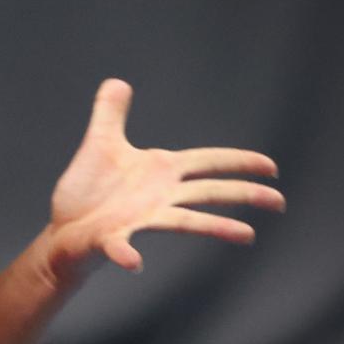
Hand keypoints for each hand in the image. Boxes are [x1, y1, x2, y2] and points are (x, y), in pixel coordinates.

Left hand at [43, 79, 283, 280]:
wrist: (64, 228)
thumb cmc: (88, 191)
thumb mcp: (100, 144)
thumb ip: (110, 114)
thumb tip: (116, 81)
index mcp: (160, 172)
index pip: (206, 162)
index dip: (237, 162)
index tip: (271, 167)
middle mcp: (158, 197)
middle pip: (208, 192)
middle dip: (243, 194)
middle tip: (279, 201)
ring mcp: (138, 219)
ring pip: (184, 223)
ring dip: (215, 226)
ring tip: (247, 235)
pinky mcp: (110, 239)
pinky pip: (120, 247)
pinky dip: (126, 253)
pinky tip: (134, 262)